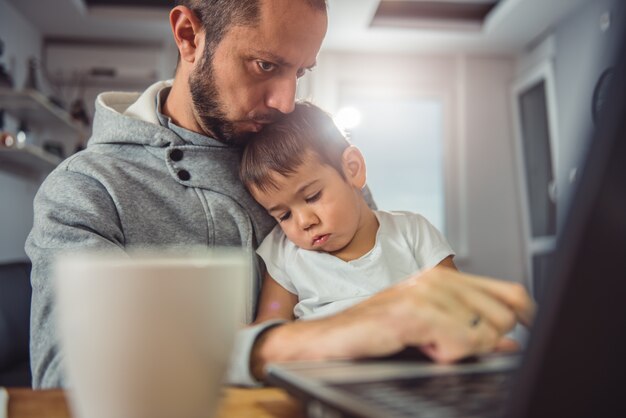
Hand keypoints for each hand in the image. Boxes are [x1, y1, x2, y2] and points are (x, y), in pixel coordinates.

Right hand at [252, 266, 534, 378]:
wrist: (328, 340)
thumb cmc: (372, 333)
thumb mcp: (429, 329)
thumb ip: (469, 331)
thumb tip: (509, 342)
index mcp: (443, 278)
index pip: (511, 294)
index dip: (527, 318)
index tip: (523, 336)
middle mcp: (437, 279)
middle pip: (505, 316)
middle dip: (484, 341)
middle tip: (446, 343)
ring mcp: (425, 293)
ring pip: (485, 333)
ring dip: (460, 350)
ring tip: (428, 344)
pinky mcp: (414, 312)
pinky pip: (462, 343)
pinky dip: (447, 355)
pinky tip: (423, 347)